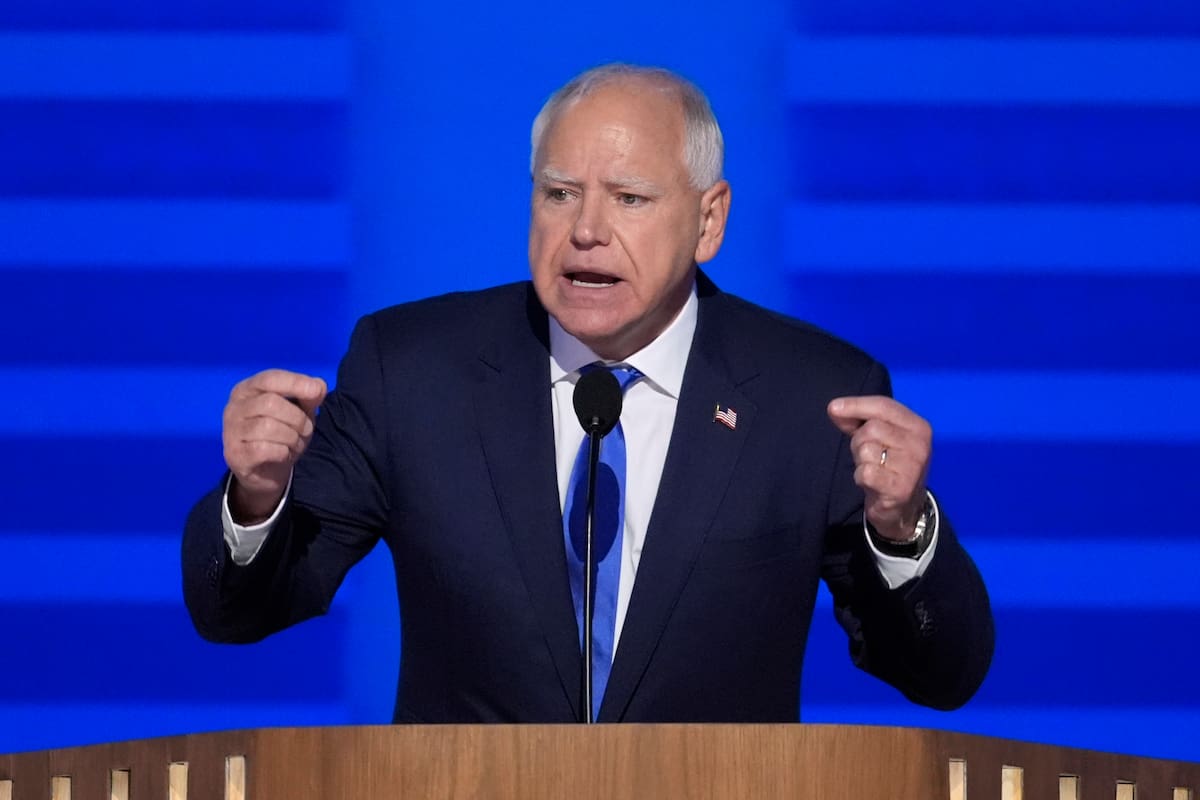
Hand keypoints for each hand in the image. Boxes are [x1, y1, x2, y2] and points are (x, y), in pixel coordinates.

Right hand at [223, 369, 326, 523]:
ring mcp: (231, 431)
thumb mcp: (300, 412)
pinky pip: (264, 449)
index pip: (269, 378)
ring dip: (292, 437)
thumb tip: (319, 385)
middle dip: (298, 418)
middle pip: (271, 402)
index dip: (295, 382)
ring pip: (268, 426)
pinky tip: (283, 455)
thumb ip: (309, 397)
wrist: (267, 472)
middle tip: (305, 431)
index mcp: (247, 389)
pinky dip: (282, 452)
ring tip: (294, 443)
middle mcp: (234, 407)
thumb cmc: (282, 434)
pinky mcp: (234, 455)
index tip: (316, 391)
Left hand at [827, 395, 931, 541]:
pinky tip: (872, 483)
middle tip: (867, 456)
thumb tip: (835, 408)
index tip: (833, 408)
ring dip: (860, 461)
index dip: (856, 405)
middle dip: (858, 441)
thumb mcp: (878, 438)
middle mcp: (919, 444)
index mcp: (918, 426)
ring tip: (872, 469)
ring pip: (866, 450)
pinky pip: (866, 472)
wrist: (903, 508)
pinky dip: (861, 477)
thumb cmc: (888, 465)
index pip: (883, 405)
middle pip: (871, 429)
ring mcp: (913, 467)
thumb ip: (858, 421)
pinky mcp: (901, 488)